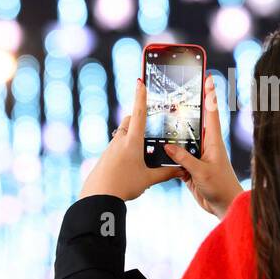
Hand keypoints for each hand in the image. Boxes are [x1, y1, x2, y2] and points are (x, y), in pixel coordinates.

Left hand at [80, 79, 182, 201]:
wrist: (97, 197)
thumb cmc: (123, 186)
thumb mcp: (148, 180)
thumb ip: (165, 174)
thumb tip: (181, 170)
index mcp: (132, 141)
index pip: (139, 114)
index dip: (140, 96)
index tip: (140, 81)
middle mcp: (120, 141)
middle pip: (129, 121)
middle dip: (138, 118)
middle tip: (149, 121)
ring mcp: (110, 148)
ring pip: (122, 134)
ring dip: (132, 135)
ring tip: (143, 147)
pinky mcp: (105, 157)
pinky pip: (116, 146)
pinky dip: (125, 148)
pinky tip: (130, 162)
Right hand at [164, 76, 243, 219]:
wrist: (224, 206)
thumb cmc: (220, 187)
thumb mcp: (200, 171)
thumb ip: (183, 158)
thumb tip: (167, 145)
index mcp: (213, 141)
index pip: (211, 112)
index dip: (209, 94)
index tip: (207, 77)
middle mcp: (206, 145)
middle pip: (195, 120)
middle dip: (189, 105)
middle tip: (179, 88)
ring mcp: (197, 155)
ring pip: (183, 138)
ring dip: (174, 129)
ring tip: (162, 113)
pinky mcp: (190, 166)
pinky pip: (177, 155)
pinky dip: (168, 151)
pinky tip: (157, 145)